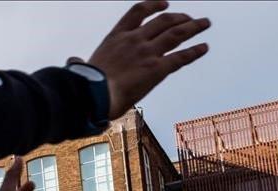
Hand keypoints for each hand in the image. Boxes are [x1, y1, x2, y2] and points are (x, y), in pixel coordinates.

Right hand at [86, 1, 209, 118]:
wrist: (93, 95)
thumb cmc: (85, 85)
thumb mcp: (81, 67)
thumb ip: (80, 62)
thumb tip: (72, 61)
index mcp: (116, 37)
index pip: (138, 12)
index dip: (154, 5)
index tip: (165, 5)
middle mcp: (134, 40)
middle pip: (163, 21)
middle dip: (180, 17)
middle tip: (191, 18)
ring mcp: (147, 53)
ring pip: (176, 33)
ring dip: (194, 27)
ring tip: (204, 24)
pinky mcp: (157, 69)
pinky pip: (181, 57)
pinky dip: (195, 51)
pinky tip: (204, 47)